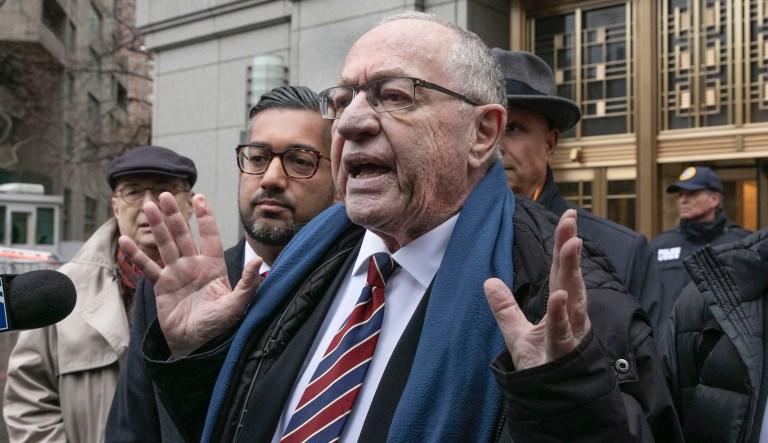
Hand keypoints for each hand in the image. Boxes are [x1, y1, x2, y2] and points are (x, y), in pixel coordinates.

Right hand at [118, 193, 261, 357]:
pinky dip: (136, 254)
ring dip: (156, 226)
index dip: (205, 217)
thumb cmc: (217, 326)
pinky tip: (125, 240)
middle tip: (164, 195)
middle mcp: (193, 265)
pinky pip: (147, 267)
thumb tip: (257, 261)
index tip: (198, 197)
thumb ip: (247, 284)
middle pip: (183, 234)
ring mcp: (176, 274)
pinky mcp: (161, 286)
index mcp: (213, 267)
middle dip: (174, 215)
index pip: (210, 236)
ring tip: (147, 207)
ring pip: (165, 244)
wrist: (194, 344)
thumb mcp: (236, 306)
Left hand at [484, 209, 590, 369]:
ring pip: (572, 298)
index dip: (564, 244)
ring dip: (572, 271)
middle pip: (570, 276)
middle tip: (571, 221)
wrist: (550, 400)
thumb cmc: (541, 366)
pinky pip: (562, 331)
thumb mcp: (516, 334)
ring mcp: (570, 332)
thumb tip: (489, 282)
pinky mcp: (563, 351)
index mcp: (562, 307)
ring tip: (571, 245)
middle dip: (571, 248)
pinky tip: (557, 296)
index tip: (569, 217)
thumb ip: (505, 308)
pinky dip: (559, 314)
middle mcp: (570, 316)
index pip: (562, 270)